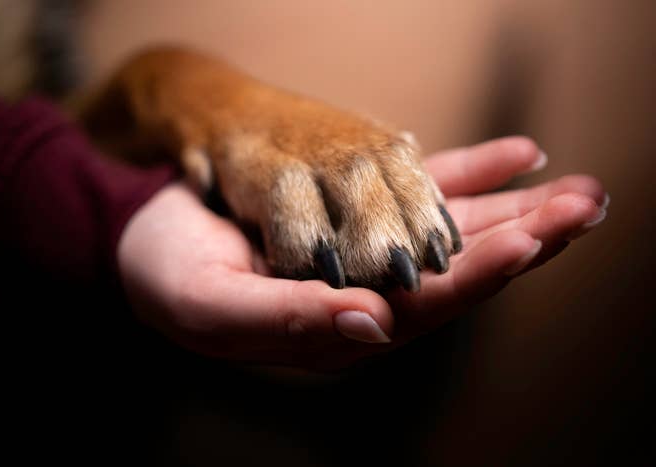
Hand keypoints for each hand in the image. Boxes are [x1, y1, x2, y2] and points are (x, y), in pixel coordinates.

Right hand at [117, 137, 606, 368]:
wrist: (149, 239)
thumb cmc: (170, 278)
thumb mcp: (215, 307)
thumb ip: (294, 321)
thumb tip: (374, 324)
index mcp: (336, 328)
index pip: (424, 307)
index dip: (478, 277)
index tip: (529, 245)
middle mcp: (365, 292)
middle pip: (458, 269)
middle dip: (523, 240)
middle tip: (587, 208)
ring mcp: (366, 252)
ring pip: (453, 230)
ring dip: (514, 209)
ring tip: (576, 190)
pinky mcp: (357, 214)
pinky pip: (422, 191)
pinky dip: (470, 174)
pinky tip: (517, 156)